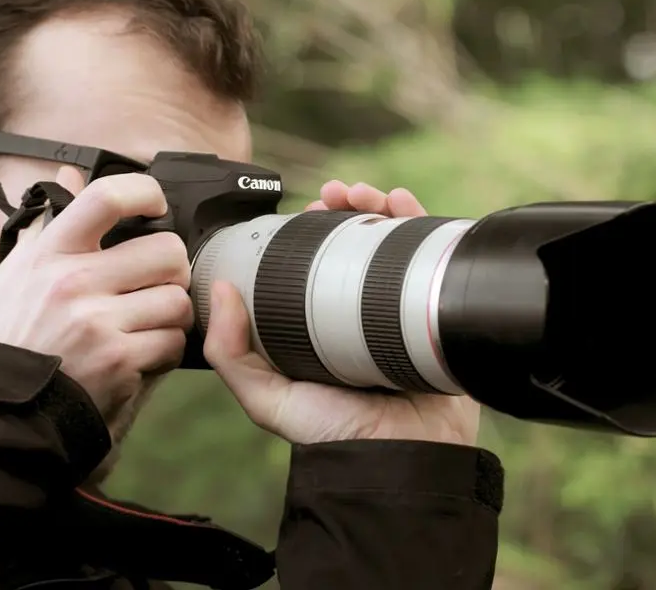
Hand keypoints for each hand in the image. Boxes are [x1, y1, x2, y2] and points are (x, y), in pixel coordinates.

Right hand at [0, 166, 192, 422]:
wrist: (3, 408)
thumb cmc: (14, 337)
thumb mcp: (17, 273)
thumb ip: (49, 223)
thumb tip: (70, 171)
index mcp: (50, 253)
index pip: (106, 197)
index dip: (146, 193)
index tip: (156, 207)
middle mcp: (73, 283)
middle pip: (167, 251)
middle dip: (172, 271)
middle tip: (156, 284)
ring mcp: (97, 323)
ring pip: (178, 300)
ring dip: (172, 315)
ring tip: (147, 324)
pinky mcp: (118, 361)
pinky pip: (173, 342)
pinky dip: (166, 351)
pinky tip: (142, 355)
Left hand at [203, 180, 480, 445]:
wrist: (404, 460)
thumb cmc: (337, 436)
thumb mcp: (269, 399)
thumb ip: (233, 355)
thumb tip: (219, 289)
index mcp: (323, 326)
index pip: (318, 263)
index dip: (312, 230)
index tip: (306, 208)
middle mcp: (363, 314)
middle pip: (358, 244)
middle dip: (347, 210)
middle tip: (335, 195)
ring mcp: (402, 311)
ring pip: (394, 244)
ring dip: (381, 208)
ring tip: (367, 194)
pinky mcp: (436, 313)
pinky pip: (432, 260)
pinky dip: (422, 225)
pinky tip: (403, 206)